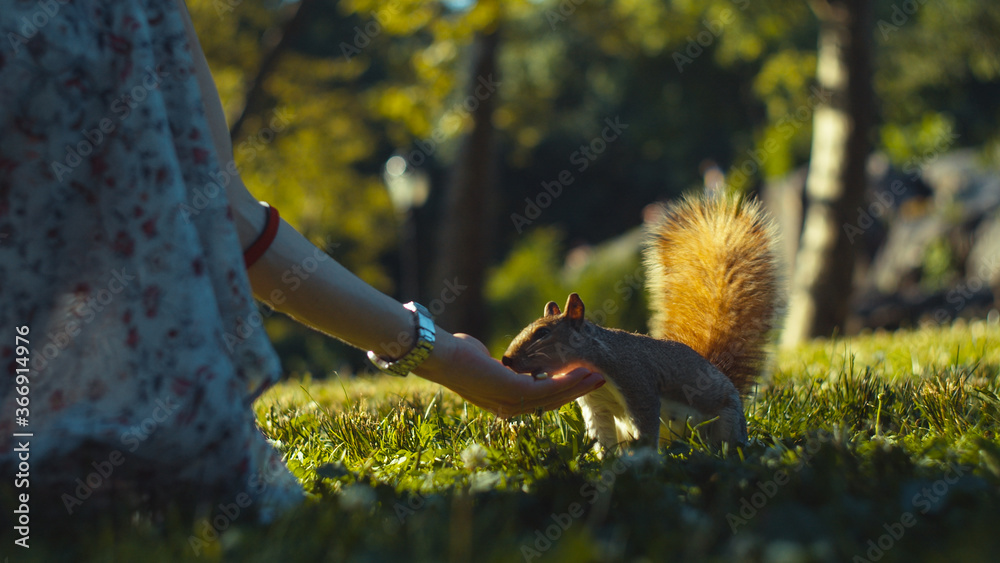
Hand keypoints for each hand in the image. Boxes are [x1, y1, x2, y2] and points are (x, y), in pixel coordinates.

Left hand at [413, 332, 604, 417]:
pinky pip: (548, 388)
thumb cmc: (457, 353)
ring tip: (597, 376)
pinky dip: (568, 381)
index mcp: (503, 403)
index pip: (540, 401)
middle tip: (599, 380)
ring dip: (578, 386)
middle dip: (577, 391)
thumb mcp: (484, 361)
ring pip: (554, 397)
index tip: (580, 380)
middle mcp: (509, 408)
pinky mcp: (513, 390)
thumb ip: (501, 366)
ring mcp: (511, 402)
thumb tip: (503, 362)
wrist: (441, 355)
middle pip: (552, 402)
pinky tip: (581, 372)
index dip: (563, 392)